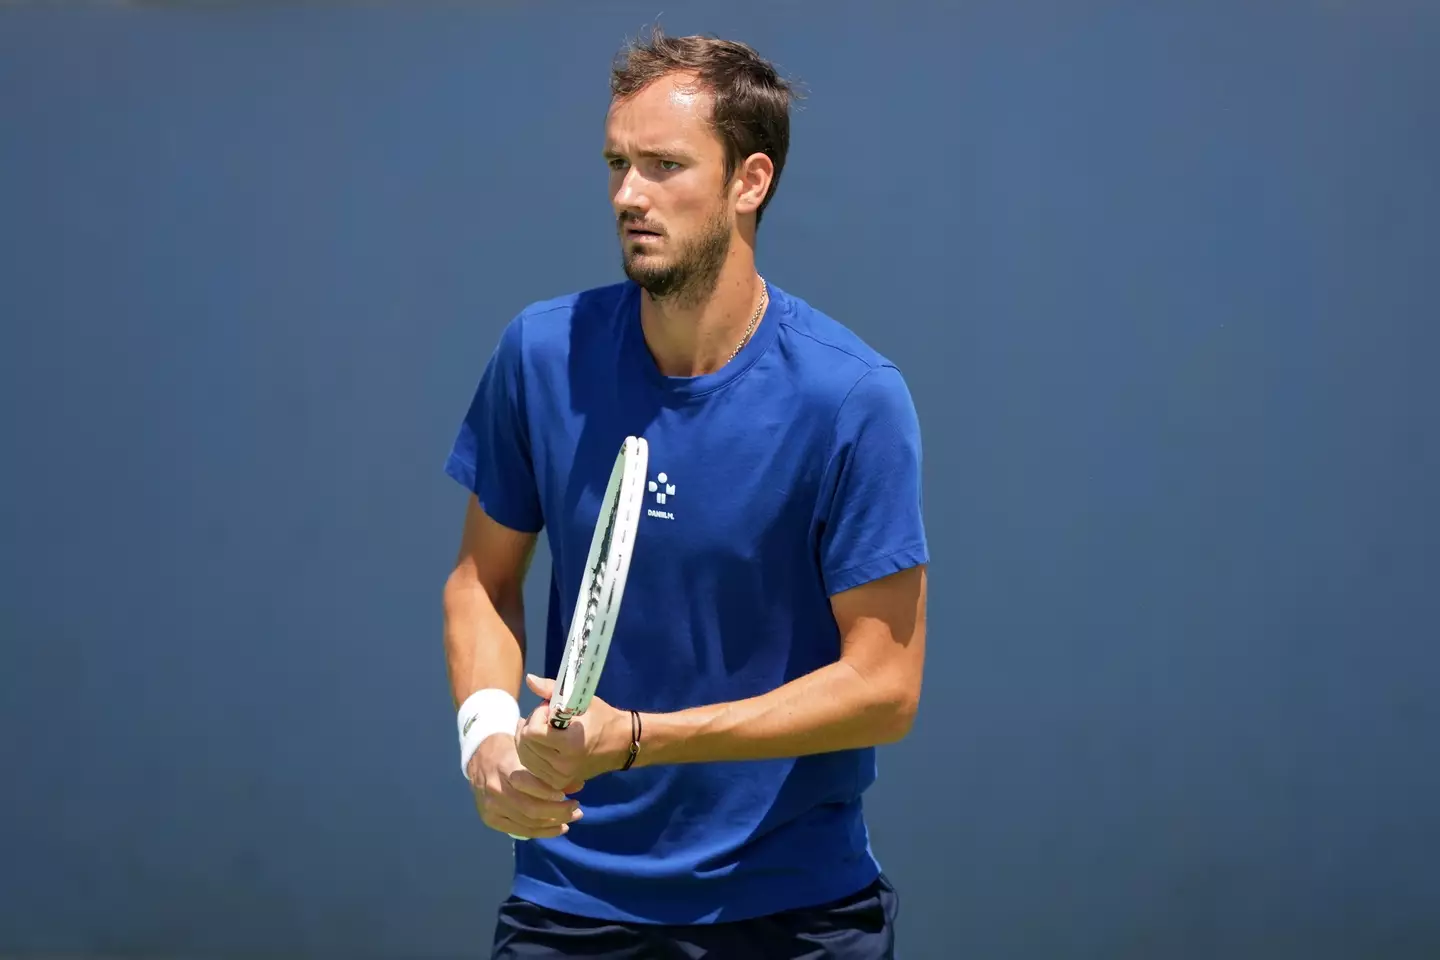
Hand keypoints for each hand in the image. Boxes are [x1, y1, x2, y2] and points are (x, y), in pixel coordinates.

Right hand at [466, 728, 584, 839]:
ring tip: (571, 818)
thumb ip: (551, 771)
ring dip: (553, 824)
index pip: (529, 785)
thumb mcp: (529, 752)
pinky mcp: (490, 819)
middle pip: (530, 809)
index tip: (567, 795)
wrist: (480, 756)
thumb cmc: (510, 751)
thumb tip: (578, 787)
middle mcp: (495, 790)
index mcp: (505, 768)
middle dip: (558, 812)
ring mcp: (491, 807)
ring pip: (527, 823)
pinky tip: (557, 828)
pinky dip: (541, 832)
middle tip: (577, 809)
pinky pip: (519, 831)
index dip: (549, 793)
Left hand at [515, 673, 629, 792]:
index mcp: (570, 744)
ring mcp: (561, 777)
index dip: (538, 716)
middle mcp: (563, 764)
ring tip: (548, 730)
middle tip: (549, 718)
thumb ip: (551, 689)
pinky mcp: (559, 783)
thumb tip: (529, 678)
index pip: (532, 732)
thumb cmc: (603, 718)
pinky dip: (533, 753)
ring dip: (531, 739)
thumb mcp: (580, 699)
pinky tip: (543, 744)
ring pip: (525, 756)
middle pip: (525, 744)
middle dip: (532, 725)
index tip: (552, 710)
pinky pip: (532, 767)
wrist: (622, 744)